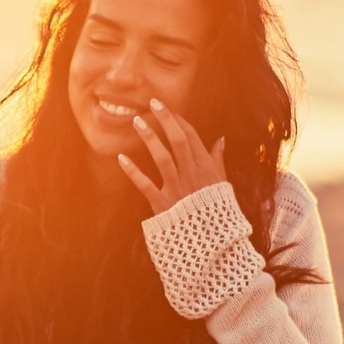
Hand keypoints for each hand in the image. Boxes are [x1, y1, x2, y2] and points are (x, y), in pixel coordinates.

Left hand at [115, 96, 228, 216]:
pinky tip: (121, 158)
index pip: (192, 137)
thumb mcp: (222, 183)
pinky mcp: (162, 204)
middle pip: (178, 141)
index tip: (167, 108)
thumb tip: (221, 139)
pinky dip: (132, 171)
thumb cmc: (217, 210)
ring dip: (149, 138)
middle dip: (165, 119)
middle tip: (152, 103)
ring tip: (137, 121)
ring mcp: (177, 189)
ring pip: (162, 158)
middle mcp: (192, 175)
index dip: (179, 120)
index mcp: (206, 168)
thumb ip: (218, 160)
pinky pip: (145, 185)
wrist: (211, 241)